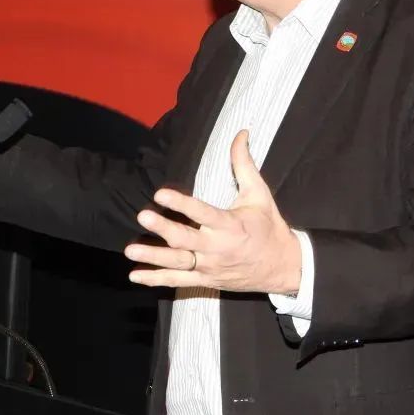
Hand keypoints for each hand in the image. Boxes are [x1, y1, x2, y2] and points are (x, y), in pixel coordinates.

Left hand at [124, 130, 301, 293]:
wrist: (283, 267)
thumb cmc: (269, 226)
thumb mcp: (259, 194)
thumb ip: (244, 163)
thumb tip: (241, 133)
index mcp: (231, 225)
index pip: (202, 213)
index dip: (181, 204)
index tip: (161, 194)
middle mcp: (218, 248)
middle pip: (186, 240)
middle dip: (164, 229)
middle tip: (143, 216)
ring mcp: (210, 266)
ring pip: (179, 263)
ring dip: (154, 258)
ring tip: (130, 250)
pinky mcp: (206, 279)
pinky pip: (178, 281)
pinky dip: (156, 280)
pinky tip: (135, 276)